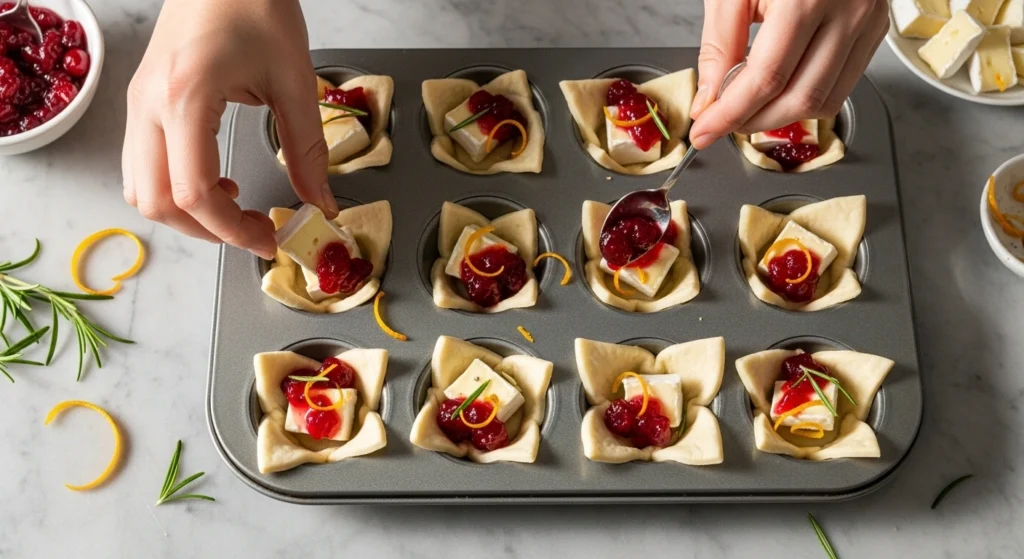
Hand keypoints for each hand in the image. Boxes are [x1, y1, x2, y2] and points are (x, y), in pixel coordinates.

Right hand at [123, 0, 334, 259]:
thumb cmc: (253, 5)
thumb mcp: (295, 80)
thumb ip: (307, 149)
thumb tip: (319, 201)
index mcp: (184, 98)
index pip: (193, 193)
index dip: (230, 230)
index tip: (267, 240)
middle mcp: (148, 105)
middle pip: (157, 202)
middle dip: (207, 231)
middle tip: (254, 232)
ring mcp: (137, 103)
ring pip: (140, 189)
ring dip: (185, 213)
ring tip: (234, 207)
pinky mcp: (141, 101)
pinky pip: (141, 165)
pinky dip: (173, 188)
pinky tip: (214, 179)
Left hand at [688, 0, 888, 149]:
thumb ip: (719, 46)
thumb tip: (709, 102)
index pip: (766, 78)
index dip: (731, 114)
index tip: (704, 132)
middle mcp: (846, 11)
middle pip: (799, 98)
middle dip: (753, 122)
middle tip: (721, 124)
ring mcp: (868, 22)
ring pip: (825, 101)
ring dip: (780, 118)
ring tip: (747, 110)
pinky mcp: (877, 29)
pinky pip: (842, 85)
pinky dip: (806, 99)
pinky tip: (779, 91)